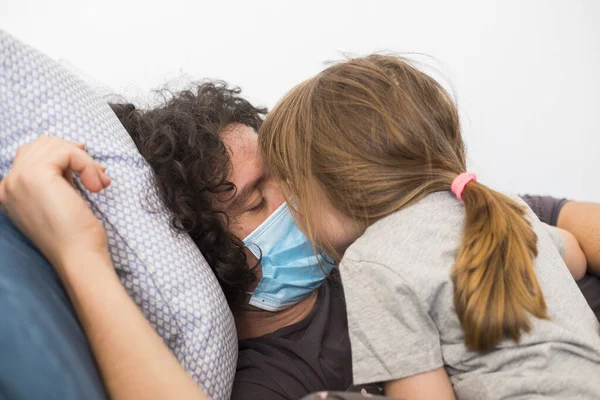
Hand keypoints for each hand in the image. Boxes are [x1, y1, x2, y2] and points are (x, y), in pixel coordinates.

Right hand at [0, 136, 110, 269]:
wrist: (77, 257)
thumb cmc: (75, 235)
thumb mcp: (61, 198)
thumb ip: (60, 175)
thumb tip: (78, 145)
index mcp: (10, 191)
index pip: (32, 155)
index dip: (63, 155)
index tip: (88, 169)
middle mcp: (8, 184)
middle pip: (42, 145)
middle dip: (75, 154)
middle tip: (98, 174)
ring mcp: (18, 178)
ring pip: (56, 146)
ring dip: (85, 161)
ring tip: (99, 183)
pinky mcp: (36, 175)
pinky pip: (68, 152)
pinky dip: (88, 165)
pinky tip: (97, 186)